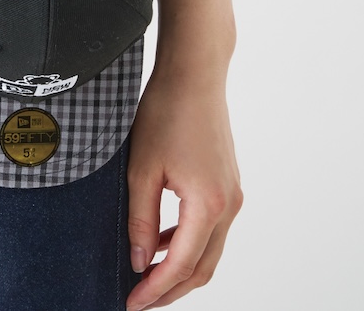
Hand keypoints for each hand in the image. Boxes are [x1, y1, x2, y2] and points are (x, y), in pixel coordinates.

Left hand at [124, 67, 242, 308]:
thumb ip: (141, 221)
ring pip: (209, 250)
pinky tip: (161, 243)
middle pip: (203, 268)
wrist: (195, 76)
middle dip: (171, 290)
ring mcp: (232, 195)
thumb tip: (140, 261)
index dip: (155, 290)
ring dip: (180, 268)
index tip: (131, 304)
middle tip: (139, 300)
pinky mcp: (227, 185)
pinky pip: (210, 228)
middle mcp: (228, 204)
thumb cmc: (166, 113)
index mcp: (208, 204)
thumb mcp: (141, 171)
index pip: (181, 266)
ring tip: (145, 277)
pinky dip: (188, 244)